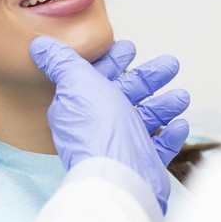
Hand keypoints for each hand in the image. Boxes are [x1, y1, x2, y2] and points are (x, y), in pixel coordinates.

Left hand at [31, 37, 189, 212]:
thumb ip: (61, 63)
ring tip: (182, 96)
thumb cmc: (98, 129)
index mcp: (85, 105)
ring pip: (147, 118)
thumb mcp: (76, 84)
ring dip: (165, 104)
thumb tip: (38, 46)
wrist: (118, 175)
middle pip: (129, 94)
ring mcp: (123, 144)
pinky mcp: (142, 163)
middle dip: (150, 77)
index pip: (100, 77)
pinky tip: (181, 123)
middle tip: (171, 64)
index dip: (114, 61)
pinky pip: (160, 146)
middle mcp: (102, 124)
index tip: (130, 48)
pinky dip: (171, 135)